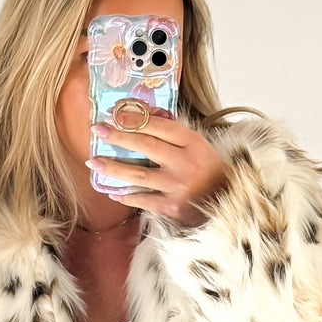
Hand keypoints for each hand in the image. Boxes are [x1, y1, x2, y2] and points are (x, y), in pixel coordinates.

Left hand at [86, 108, 231, 227]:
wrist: (228, 203)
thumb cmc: (209, 171)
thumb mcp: (198, 145)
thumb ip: (173, 134)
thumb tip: (143, 117)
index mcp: (192, 142)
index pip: (159, 126)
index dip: (134, 119)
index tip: (113, 114)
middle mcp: (184, 163)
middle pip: (146, 146)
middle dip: (118, 136)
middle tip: (98, 129)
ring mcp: (177, 186)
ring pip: (139, 175)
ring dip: (114, 168)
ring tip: (94, 162)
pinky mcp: (172, 207)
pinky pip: (144, 200)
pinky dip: (126, 196)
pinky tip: (111, 190)